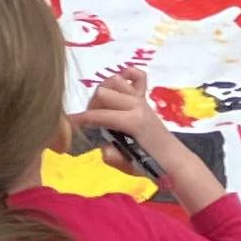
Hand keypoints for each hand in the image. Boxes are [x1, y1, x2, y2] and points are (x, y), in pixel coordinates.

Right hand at [77, 66, 224, 210]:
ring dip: (103, 93)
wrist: (173, 160)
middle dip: (91, 106)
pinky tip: (119, 84)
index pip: (98, 116)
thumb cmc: (149, 165)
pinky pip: (137, 76)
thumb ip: (112, 156)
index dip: (80, 120)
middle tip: (90, 122)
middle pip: (102, 93)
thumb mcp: (126, 166)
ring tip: (101, 109)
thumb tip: (104, 147)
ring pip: (113, 81)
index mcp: (132, 122)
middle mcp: (136, 105)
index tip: (67, 123)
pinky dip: (126, 75)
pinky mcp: (144, 99)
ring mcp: (141, 100)